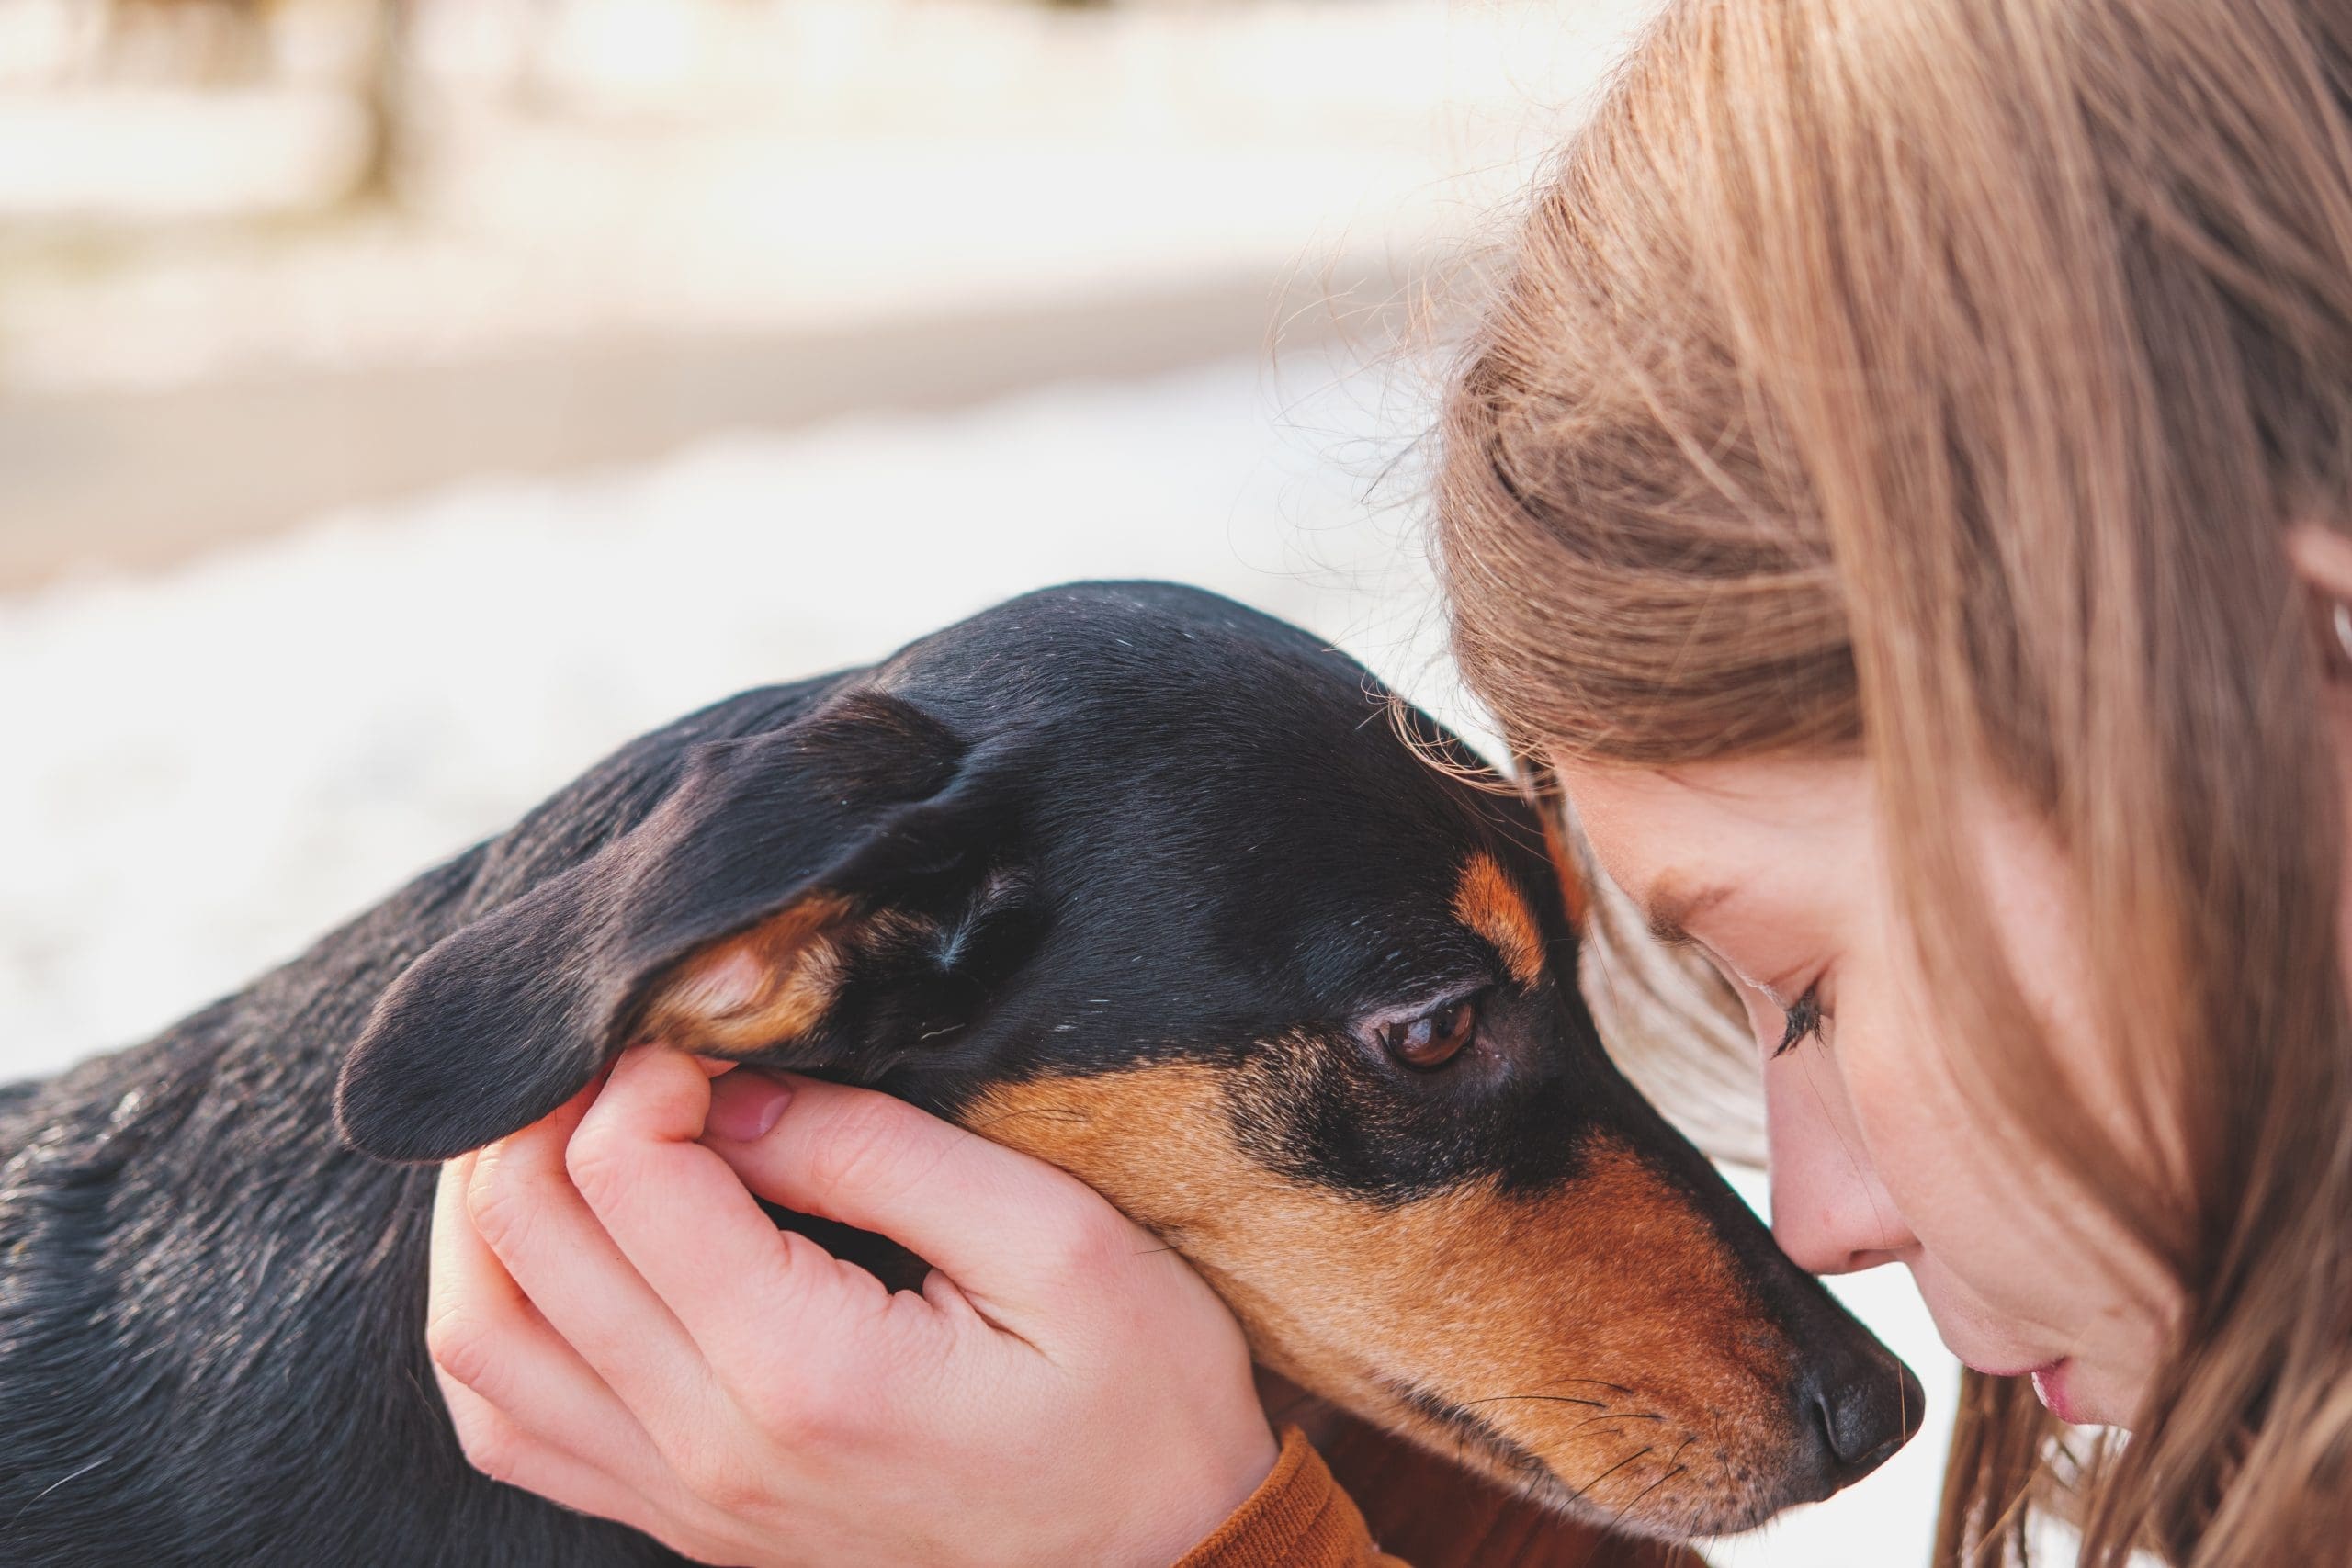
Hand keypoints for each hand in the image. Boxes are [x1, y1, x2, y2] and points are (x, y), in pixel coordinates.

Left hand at [425, 1046, 1276, 1567]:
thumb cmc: (1140, 1406)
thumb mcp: (1059, 1242)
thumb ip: (880, 1153)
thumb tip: (731, 1092)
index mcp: (807, 1372)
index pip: (625, 1177)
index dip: (641, 1066)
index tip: (710, 1032)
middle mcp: (712, 1451)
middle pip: (522, 1245)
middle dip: (544, 1110)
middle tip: (627, 1051)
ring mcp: (684, 1501)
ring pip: (482, 1343)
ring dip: (488, 1209)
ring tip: (560, 1125)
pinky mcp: (682, 1521)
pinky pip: (512, 1426)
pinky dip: (496, 1315)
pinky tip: (551, 1248)